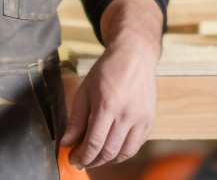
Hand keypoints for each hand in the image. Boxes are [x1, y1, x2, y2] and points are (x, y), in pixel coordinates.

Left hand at [58, 0, 161, 168]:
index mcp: (107, 104)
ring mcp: (141, 119)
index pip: (94, 142)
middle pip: (108, 152)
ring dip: (107, 160)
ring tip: (95, 157)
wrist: (135, 56)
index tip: (73, 159)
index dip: (81, 156)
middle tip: (82, 160)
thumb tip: (67, 143)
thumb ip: (76, 119)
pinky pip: (135, 146)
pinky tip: (111, 149)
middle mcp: (127, 114)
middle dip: (92, 161)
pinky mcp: (149, 121)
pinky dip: (122, 153)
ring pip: (123, 153)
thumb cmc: (107, 71)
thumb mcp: (85, 90)